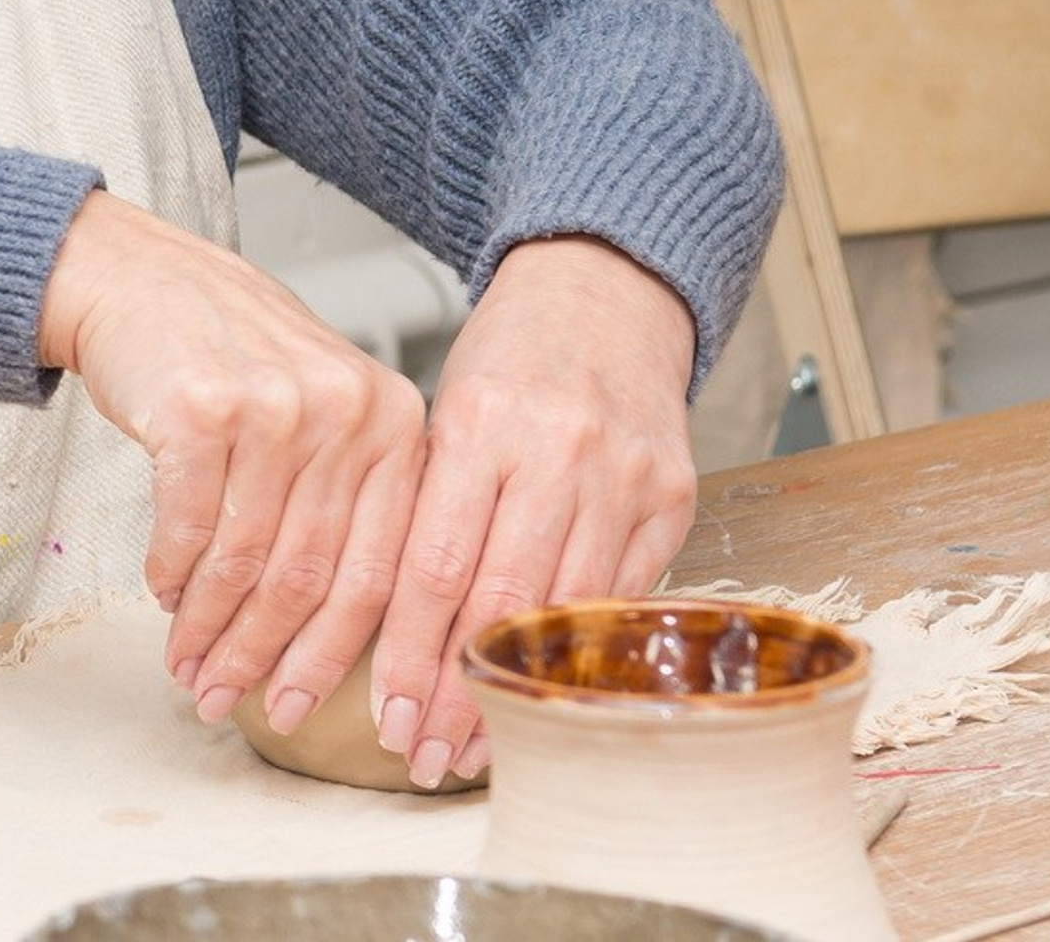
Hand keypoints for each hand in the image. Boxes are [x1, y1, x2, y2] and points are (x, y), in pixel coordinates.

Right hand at [36, 191, 425, 729]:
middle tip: (227, 700)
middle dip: (263, 657)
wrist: (137, 274)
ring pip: (245, 562)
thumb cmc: (226, 348)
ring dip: (208, 628)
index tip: (299, 707)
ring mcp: (274, 407)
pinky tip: (162, 595)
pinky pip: (187, 527)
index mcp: (393, 420)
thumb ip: (344, 499)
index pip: (377, 572)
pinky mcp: (201, 409)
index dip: (334, 658)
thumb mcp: (319, 407)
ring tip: (186, 666)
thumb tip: (329, 641)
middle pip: (310, 576)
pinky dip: (171, 574)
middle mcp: (345, 410)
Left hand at [369, 235, 699, 789]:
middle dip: (457, 693)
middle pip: (502, 602)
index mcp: (483, 422)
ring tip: (473, 748)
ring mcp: (626, 479)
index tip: (380, 713)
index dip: (408, 651)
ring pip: (567, 614)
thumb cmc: (510, 358)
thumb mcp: (446, 408)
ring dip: (519, 694)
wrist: (604, 295)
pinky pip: (623, 599)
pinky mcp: (673, 501)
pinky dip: (582, 656)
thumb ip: (424, 502)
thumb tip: (375, 621)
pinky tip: (547, 696)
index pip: (436, 562)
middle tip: (419, 754)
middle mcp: (559, 452)